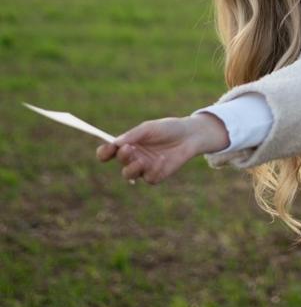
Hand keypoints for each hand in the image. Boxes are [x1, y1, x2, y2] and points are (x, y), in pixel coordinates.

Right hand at [96, 113, 228, 184]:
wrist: (190, 135)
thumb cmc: (168, 128)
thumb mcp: (149, 128)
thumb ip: (133, 135)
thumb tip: (115, 143)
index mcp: (128, 144)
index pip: (108, 152)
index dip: (104, 152)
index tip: (109, 148)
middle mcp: (134, 157)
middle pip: (120, 163)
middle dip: (122, 157)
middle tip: (130, 148)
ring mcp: (144, 168)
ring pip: (129, 175)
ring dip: (132, 168)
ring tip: (141, 160)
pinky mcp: (156, 175)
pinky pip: (149, 178)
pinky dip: (153, 170)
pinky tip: (162, 160)